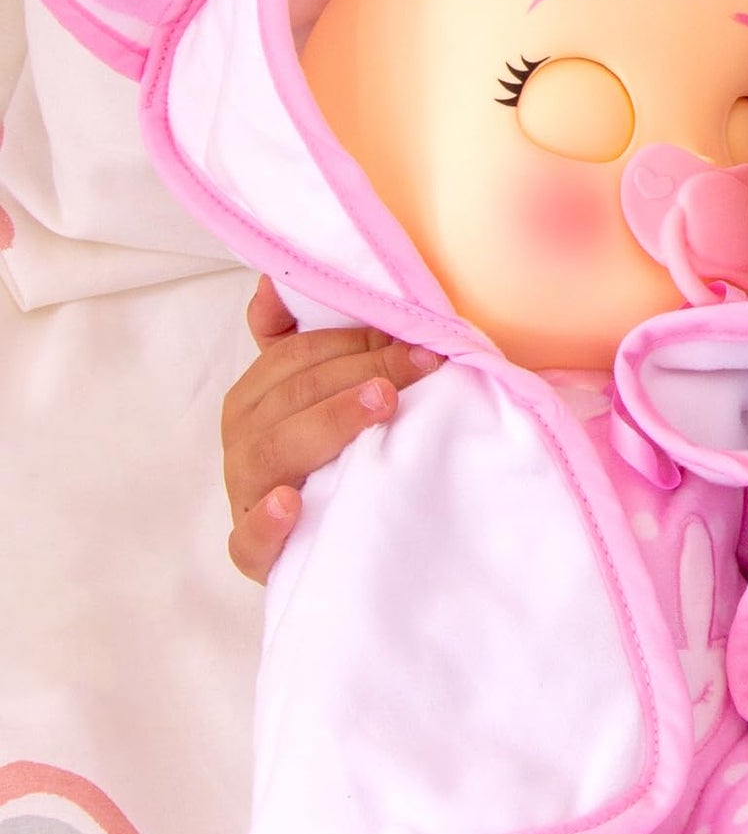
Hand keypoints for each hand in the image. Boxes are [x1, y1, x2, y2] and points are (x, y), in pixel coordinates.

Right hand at [221, 276, 441, 582]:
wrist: (333, 538)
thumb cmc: (328, 451)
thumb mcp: (320, 391)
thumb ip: (299, 334)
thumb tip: (273, 281)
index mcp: (255, 398)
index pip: (295, 358)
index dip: (354, 341)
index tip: (417, 338)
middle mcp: (243, 441)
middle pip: (293, 398)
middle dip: (358, 374)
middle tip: (419, 365)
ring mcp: (246, 495)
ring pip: (273, 454)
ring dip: (329, 424)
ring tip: (381, 404)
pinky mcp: (254, 552)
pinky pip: (248, 541)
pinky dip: (267, 523)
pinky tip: (292, 504)